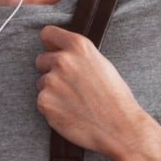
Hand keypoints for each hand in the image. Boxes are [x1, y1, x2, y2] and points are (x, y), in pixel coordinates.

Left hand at [35, 25, 146, 159]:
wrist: (119, 127)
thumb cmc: (115, 98)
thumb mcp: (101, 63)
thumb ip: (79, 55)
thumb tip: (60, 52)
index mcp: (79, 46)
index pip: (48, 33)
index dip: (50, 43)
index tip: (53, 50)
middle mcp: (62, 59)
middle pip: (41, 59)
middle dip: (51, 70)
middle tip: (70, 85)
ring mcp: (51, 80)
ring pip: (42, 82)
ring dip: (52, 91)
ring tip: (74, 102)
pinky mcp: (45, 101)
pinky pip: (42, 101)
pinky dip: (52, 108)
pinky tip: (70, 113)